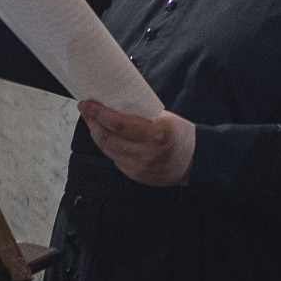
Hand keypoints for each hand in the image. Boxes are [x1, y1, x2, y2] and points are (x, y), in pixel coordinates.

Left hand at [79, 101, 194, 186]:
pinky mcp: (136, 176)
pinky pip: (115, 159)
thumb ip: (139, 114)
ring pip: (108, 150)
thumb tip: (113, 104)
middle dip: (92, 122)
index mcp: (155, 134)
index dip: (98, 114)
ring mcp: (140, 167)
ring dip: (96, 134)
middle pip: (107, 138)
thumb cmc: (180, 135)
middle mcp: (145, 153)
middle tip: (85, 110)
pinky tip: (105, 137)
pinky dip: (108, 146)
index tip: (87, 104)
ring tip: (92, 121)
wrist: (195, 161)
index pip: (118, 124)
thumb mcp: (163, 118)